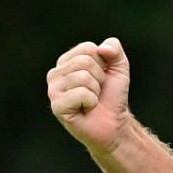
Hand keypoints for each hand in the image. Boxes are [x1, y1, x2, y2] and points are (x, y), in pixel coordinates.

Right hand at [49, 38, 132, 152]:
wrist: (114, 124)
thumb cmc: (112, 96)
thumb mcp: (118, 67)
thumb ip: (114, 48)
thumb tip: (102, 48)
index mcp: (66, 61)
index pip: (88, 49)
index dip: (102, 64)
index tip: (101, 78)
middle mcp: (55, 74)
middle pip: (84, 62)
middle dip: (99, 78)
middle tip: (96, 92)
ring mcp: (53, 91)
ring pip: (82, 77)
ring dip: (95, 91)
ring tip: (91, 101)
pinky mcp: (57, 106)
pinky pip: (81, 93)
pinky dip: (91, 102)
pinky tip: (86, 109)